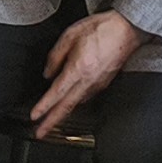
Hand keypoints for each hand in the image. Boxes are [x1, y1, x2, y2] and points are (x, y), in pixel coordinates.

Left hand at [30, 12, 141, 137]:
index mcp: (78, 68)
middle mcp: (89, 80)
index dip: (44, 107)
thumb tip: (48, 72)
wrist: (127, 29)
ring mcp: (98, 84)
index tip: (34, 116)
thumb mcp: (70, 35)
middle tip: (40, 133)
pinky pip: (86, 96)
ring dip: (62, 113)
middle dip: (51, 122)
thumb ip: (56, 55)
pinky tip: (69, 102)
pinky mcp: (104, 83)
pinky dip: (75, 102)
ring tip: (51, 120)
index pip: (57, 93)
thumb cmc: (102, 28)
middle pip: (67, 107)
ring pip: (77, 103)